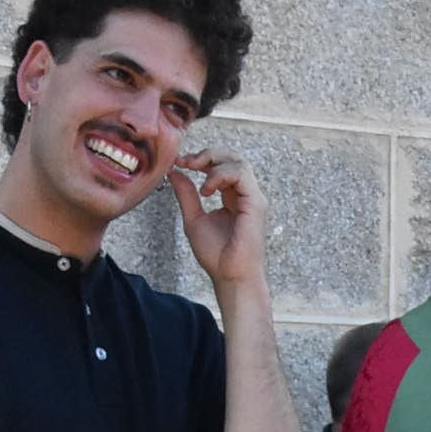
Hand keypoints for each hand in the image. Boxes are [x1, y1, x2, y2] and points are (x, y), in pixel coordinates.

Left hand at [170, 149, 264, 287]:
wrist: (231, 276)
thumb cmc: (216, 255)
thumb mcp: (194, 219)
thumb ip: (187, 195)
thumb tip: (175, 172)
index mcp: (233, 198)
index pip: (222, 166)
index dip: (201, 160)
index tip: (179, 163)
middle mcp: (246, 195)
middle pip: (232, 158)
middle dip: (208, 154)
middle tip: (186, 161)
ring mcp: (253, 198)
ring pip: (238, 162)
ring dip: (213, 162)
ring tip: (195, 174)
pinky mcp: (256, 203)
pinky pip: (240, 174)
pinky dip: (219, 175)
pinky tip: (206, 190)